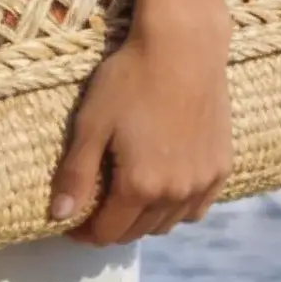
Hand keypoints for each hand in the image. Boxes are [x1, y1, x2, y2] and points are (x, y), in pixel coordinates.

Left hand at [49, 12, 231, 244]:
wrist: (184, 48)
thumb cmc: (131, 80)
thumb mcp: (92, 124)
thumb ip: (76, 175)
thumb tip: (58, 216)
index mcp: (140, 186)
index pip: (108, 232)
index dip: (84, 233)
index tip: (71, 224)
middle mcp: (176, 193)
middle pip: (137, 232)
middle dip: (111, 227)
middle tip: (94, 209)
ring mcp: (203, 182)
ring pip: (167, 224)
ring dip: (143, 220)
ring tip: (126, 200)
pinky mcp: (221, 167)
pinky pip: (196, 208)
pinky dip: (176, 209)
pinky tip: (163, 191)